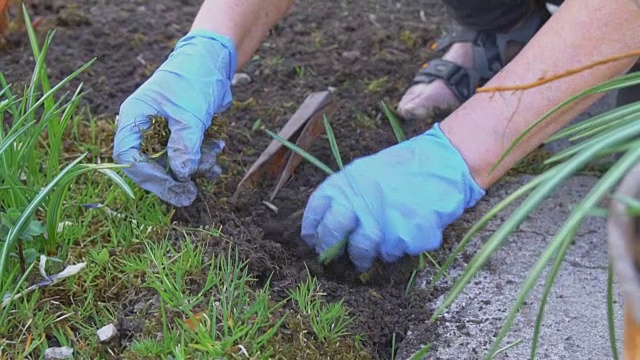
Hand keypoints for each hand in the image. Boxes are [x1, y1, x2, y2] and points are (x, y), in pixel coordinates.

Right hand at [113, 30, 236, 206]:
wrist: (213, 61)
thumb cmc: (194, 80)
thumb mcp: (189, 114)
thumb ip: (184, 146)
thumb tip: (181, 174)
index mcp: (134, 117)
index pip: (128, 157)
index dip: (148, 175)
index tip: (172, 186)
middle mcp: (143, 126)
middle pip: (149, 165)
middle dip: (173, 179)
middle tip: (191, 195)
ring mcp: (162, 131)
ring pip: (172, 163)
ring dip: (194, 166)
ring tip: (214, 160)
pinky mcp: (180, 133)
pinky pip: (187, 154)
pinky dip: (202, 158)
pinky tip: (217, 150)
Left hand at [300, 123, 485, 271]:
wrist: (441, 164)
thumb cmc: (401, 169)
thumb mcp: (365, 171)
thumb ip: (345, 194)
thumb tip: (325, 225)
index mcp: (346, 183)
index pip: (317, 209)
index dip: (312, 228)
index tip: (312, 239)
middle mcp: (360, 201)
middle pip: (333, 233)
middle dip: (330, 248)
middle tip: (333, 255)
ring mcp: (382, 220)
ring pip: (362, 249)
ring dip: (362, 256)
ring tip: (366, 257)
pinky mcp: (405, 235)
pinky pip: (392, 252)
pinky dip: (395, 249)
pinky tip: (401, 236)